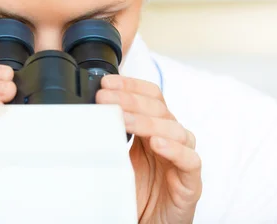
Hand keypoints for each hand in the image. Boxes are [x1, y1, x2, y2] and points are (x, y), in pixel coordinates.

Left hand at [97, 75, 201, 223]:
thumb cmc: (137, 192)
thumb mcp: (118, 158)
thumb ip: (111, 136)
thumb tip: (86, 113)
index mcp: (155, 129)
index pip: (150, 96)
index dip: (130, 85)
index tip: (106, 83)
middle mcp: (171, 139)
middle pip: (159, 108)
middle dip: (130, 99)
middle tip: (104, 98)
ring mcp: (183, 158)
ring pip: (174, 129)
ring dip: (147, 122)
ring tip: (125, 120)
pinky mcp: (191, 182)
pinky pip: (190, 160)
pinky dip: (174, 149)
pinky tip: (157, 144)